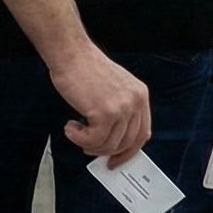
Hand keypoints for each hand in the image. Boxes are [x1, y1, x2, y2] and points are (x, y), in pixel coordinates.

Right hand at [51, 45, 152, 164]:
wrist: (70, 53)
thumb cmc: (83, 68)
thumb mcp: (112, 87)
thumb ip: (117, 110)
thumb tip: (110, 139)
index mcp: (140, 95)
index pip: (142, 133)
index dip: (128, 151)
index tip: (115, 159)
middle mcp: (135, 101)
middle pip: (126, 142)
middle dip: (105, 151)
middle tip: (88, 147)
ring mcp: (122, 107)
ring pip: (110, 144)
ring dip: (88, 143)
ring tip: (75, 132)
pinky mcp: (105, 112)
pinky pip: (94, 139)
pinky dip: (79, 138)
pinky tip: (70, 127)